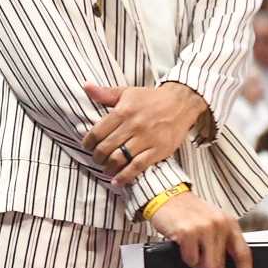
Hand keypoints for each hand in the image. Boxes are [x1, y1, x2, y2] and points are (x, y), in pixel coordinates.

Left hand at [81, 82, 203, 184]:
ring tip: (107, 168)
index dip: (88, 143)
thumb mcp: (127, 92)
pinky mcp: (158, 150)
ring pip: (119, 159)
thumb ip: (105, 93)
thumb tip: (86, 86)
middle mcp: (133, 125)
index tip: (88, 147)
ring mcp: (146, 139)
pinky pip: (137, 166)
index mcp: (123, 111)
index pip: (97, 132)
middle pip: (106, 148)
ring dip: (108, 167)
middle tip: (97, 159)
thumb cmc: (152, 99)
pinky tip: (117, 180)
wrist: (181, 103)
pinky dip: (125, 176)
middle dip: (97, 157)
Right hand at [149, 192, 252, 267]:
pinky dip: (185, 258)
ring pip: (206, 265)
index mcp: (229, 223)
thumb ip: (220, 240)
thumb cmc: (188, 212)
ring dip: (196, 265)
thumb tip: (223, 267)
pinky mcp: (188, 232)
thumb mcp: (211, 222)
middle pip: (221, 265)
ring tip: (190, 252)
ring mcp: (204, 228)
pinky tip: (181, 245)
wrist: (167, 196)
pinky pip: (190, 259)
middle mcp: (219, 225)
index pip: (243, 253)